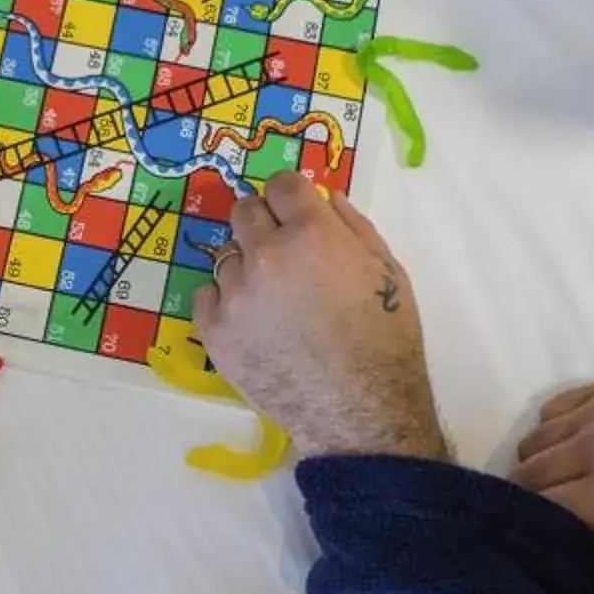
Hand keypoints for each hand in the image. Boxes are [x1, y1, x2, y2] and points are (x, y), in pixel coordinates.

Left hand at [190, 172, 444, 458]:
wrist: (359, 410)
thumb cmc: (386, 340)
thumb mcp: (388, 271)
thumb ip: (353, 225)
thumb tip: (326, 197)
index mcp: (312, 234)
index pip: (282, 184)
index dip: (291, 197)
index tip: (296, 212)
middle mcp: (267, 255)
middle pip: (245, 211)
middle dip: (264, 224)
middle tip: (283, 253)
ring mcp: (235, 294)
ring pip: (227, 256)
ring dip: (247, 268)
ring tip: (274, 301)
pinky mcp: (215, 330)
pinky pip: (205, 296)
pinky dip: (225, 303)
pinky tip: (252, 322)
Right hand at [511, 372, 593, 584]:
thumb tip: (586, 583)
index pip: (537, 510)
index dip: (532, 536)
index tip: (541, 553)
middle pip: (525, 474)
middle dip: (530, 505)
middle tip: (557, 528)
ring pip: (535, 439)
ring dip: (541, 469)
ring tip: (570, 491)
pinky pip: (554, 407)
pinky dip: (554, 433)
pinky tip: (582, 451)